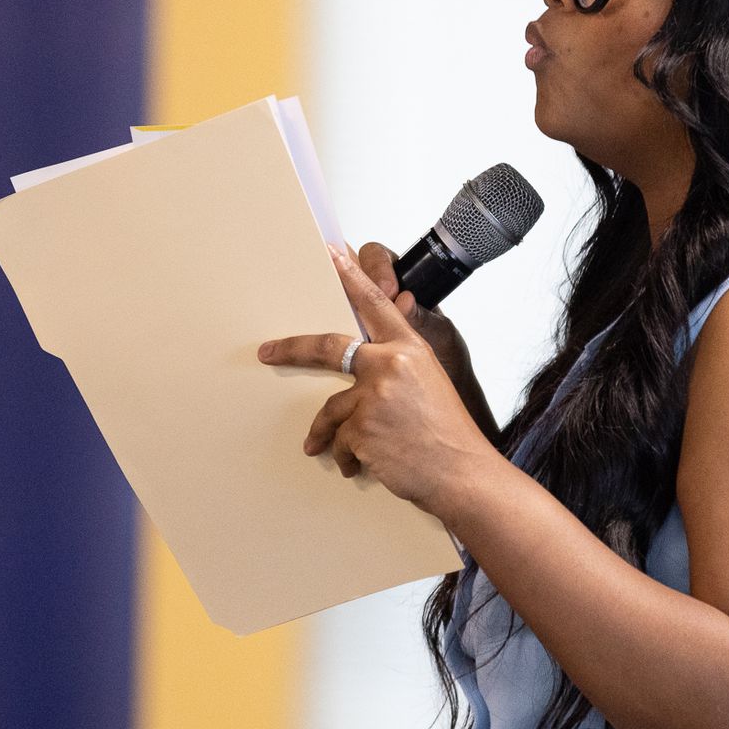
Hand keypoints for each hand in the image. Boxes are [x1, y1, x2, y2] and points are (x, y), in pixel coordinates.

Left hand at [257, 246, 501, 516]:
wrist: (461, 473)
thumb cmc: (447, 434)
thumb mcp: (429, 385)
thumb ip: (396, 368)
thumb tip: (360, 368)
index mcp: (410, 349)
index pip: (375, 304)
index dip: (353, 278)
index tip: (331, 255)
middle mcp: (390, 365)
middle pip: (328, 346)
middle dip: (292, 349)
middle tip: (267, 351)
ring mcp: (374, 396)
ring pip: (331, 410)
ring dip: (328, 434)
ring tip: (328, 451)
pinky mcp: (361, 428)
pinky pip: (338, 441)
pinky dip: (345, 457)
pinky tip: (359, 467)